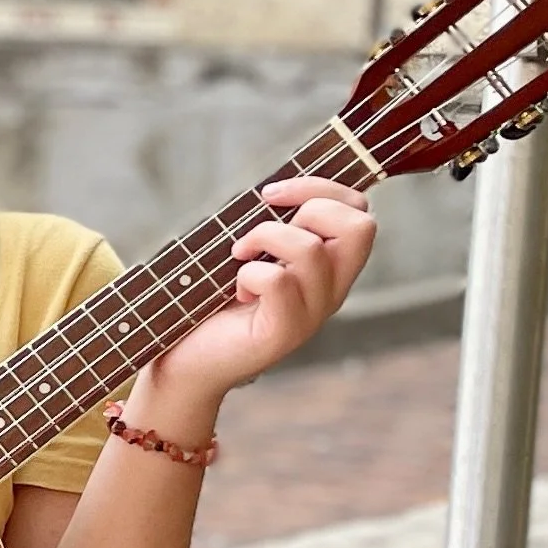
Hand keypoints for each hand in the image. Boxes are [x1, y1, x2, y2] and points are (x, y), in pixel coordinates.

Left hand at [150, 176, 375, 398]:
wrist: (187, 360)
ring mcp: (312, 314)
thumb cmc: (214, 302)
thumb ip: (277, 226)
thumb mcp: (254, 254)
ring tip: (238, 258)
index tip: (271, 194)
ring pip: (311, 249)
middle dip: (306, 208)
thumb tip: (276, 189)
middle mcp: (332, 291)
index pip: (360, 210)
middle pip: (360, 225)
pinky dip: (249, 273)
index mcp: (331, 267)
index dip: (321, 187)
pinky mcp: (284, 333)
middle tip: (261, 231)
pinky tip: (238, 291)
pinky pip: (278, 280)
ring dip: (264, 237)